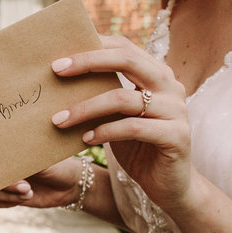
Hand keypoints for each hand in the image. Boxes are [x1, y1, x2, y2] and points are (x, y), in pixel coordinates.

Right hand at [0, 156, 83, 208]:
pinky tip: (28, 197)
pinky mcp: (10, 196)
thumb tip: (6, 158)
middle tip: (26, 186)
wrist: (72, 185)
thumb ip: (22, 161)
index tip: (1, 170)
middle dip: (4, 184)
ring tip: (29, 192)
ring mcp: (6, 181)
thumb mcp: (41, 161)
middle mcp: (4, 165)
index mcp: (9, 151)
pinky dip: (10, 202)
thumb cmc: (59, 166)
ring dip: (8, 195)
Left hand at [50, 35, 193, 210]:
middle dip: (87, 62)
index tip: (58, 57)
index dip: (92, 47)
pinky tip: (85, 139)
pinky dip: (104, 132)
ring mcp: (176, 110)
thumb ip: (102, 93)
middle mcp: (170, 85)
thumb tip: (59, 78)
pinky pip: (133, 128)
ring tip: (57, 119)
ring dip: (85, 108)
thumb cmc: (137, 146)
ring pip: (123, 98)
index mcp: (156, 73)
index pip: (124, 47)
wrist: (169, 185)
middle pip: (127, 60)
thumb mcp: (117, 116)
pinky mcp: (176, 136)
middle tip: (55, 70)